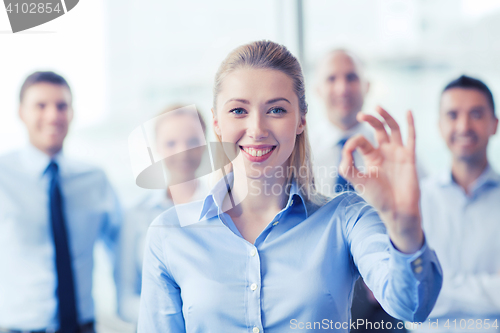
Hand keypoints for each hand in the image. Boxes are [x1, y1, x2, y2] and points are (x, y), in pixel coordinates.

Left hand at [339, 106, 423, 253]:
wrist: (397, 210)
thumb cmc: (377, 198)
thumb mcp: (358, 182)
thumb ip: (347, 167)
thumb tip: (344, 151)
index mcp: (371, 157)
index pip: (362, 141)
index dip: (353, 142)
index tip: (349, 149)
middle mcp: (385, 152)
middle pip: (378, 129)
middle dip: (370, 120)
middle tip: (360, 114)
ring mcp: (398, 153)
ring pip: (393, 129)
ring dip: (386, 117)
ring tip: (377, 106)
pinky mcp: (409, 157)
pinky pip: (411, 138)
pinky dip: (410, 124)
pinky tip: (408, 112)